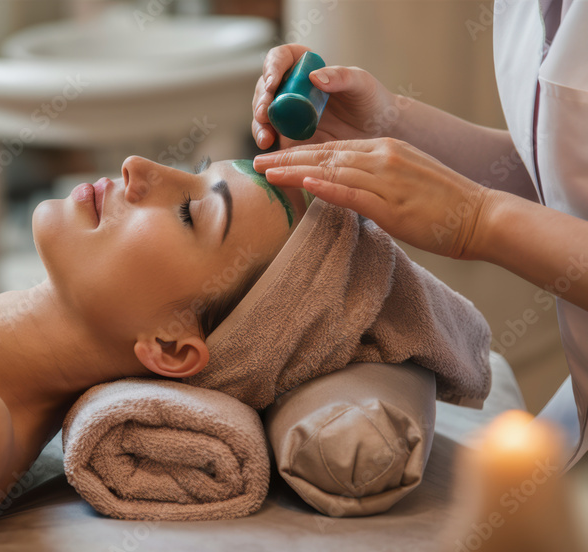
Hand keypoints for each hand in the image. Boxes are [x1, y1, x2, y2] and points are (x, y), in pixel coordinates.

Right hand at [252, 44, 399, 149]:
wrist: (378, 131)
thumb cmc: (371, 100)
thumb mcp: (361, 83)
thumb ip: (342, 76)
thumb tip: (314, 78)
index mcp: (304, 67)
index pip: (279, 59)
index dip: (272, 67)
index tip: (274, 82)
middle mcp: (290, 89)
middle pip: (264, 89)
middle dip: (260, 102)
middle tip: (263, 114)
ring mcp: (288, 114)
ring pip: (263, 117)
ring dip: (259, 126)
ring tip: (265, 137)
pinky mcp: (290, 137)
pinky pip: (273, 140)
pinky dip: (268, 144)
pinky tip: (269, 150)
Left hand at [253, 138, 507, 259]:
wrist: (481, 217)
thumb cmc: (444, 206)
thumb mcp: (404, 182)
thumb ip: (372, 181)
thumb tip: (342, 190)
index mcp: (385, 149)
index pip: (333, 147)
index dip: (300, 151)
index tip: (274, 157)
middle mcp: (383, 156)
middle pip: (325, 154)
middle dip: (288, 158)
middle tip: (257, 162)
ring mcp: (387, 178)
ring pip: (331, 170)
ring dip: (296, 171)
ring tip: (267, 173)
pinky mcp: (391, 203)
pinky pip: (352, 192)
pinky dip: (327, 186)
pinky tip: (305, 182)